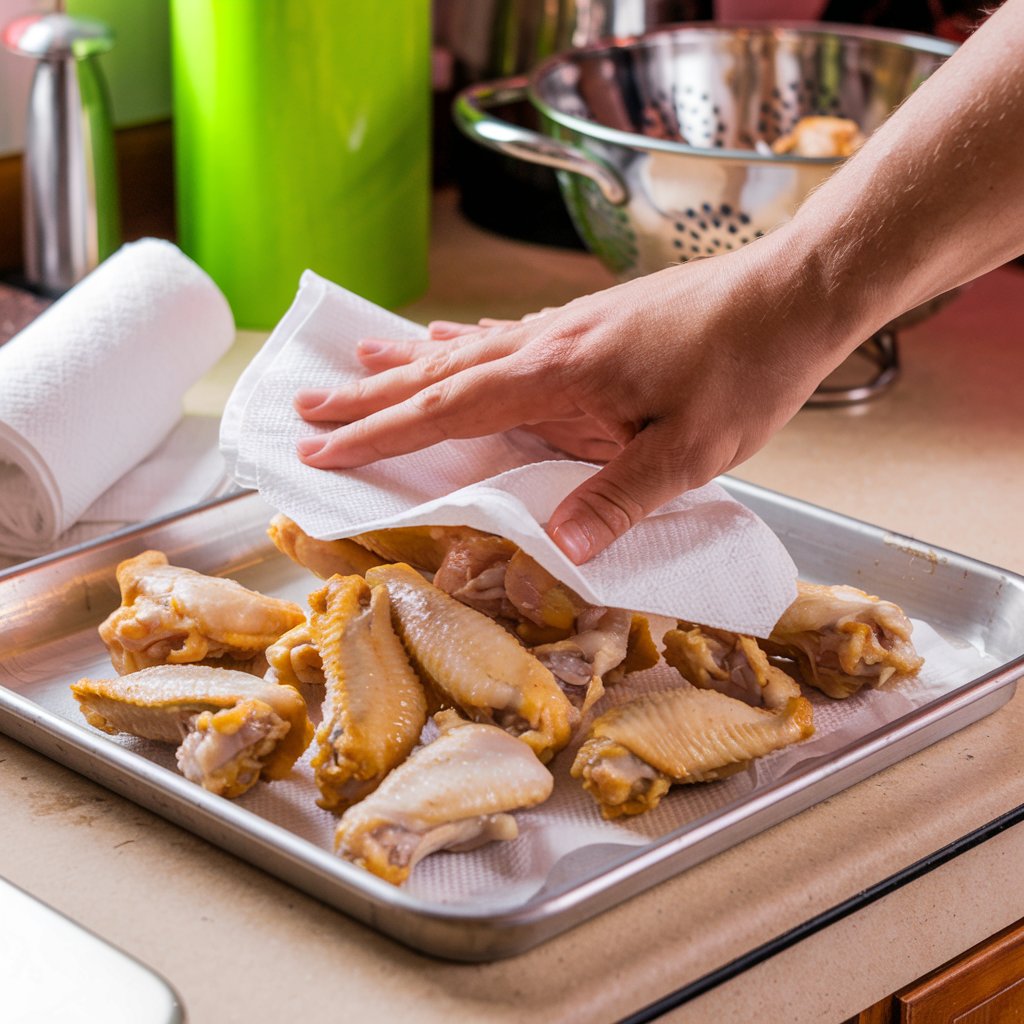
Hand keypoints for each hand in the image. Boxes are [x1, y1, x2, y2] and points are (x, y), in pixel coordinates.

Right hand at [293, 234, 868, 563]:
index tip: (320, 447)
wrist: (792, 295)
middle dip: (367, 394)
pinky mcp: (588, 330)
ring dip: (404, 363)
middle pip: (436, 372)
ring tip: (354, 359)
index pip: (445, 408)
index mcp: (558, 376)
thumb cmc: (747, 370)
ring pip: (464, 351)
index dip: (378, 432)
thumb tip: (556, 549)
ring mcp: (565, 333)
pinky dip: (464, 346)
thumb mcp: (693, 450)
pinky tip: (451, 342)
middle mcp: (547, 346)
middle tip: (304, 403)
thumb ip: (622, 498)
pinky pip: (505, 340)